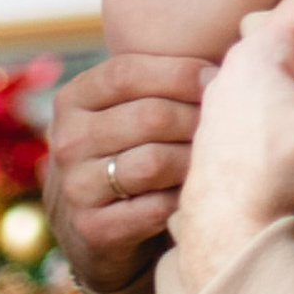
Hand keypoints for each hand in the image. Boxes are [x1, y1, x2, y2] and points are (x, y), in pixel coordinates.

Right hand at [45, 51, 212, 293]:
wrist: (93, 229)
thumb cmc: (126, 154)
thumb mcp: (123, 111)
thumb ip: (158, 83)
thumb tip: (226, 64)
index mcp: (73, 100)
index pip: (126, 72)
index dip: (178, 72)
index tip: (214, 77)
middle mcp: (67, 141)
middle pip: (149, 116)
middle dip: (196, 118)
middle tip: (226, 124)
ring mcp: (76, 186)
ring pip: (153, 162)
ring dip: (193, 161)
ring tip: (214, 158)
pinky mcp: (94, 229)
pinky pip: (155, 207)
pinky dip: (182, 200)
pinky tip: (194, 195)